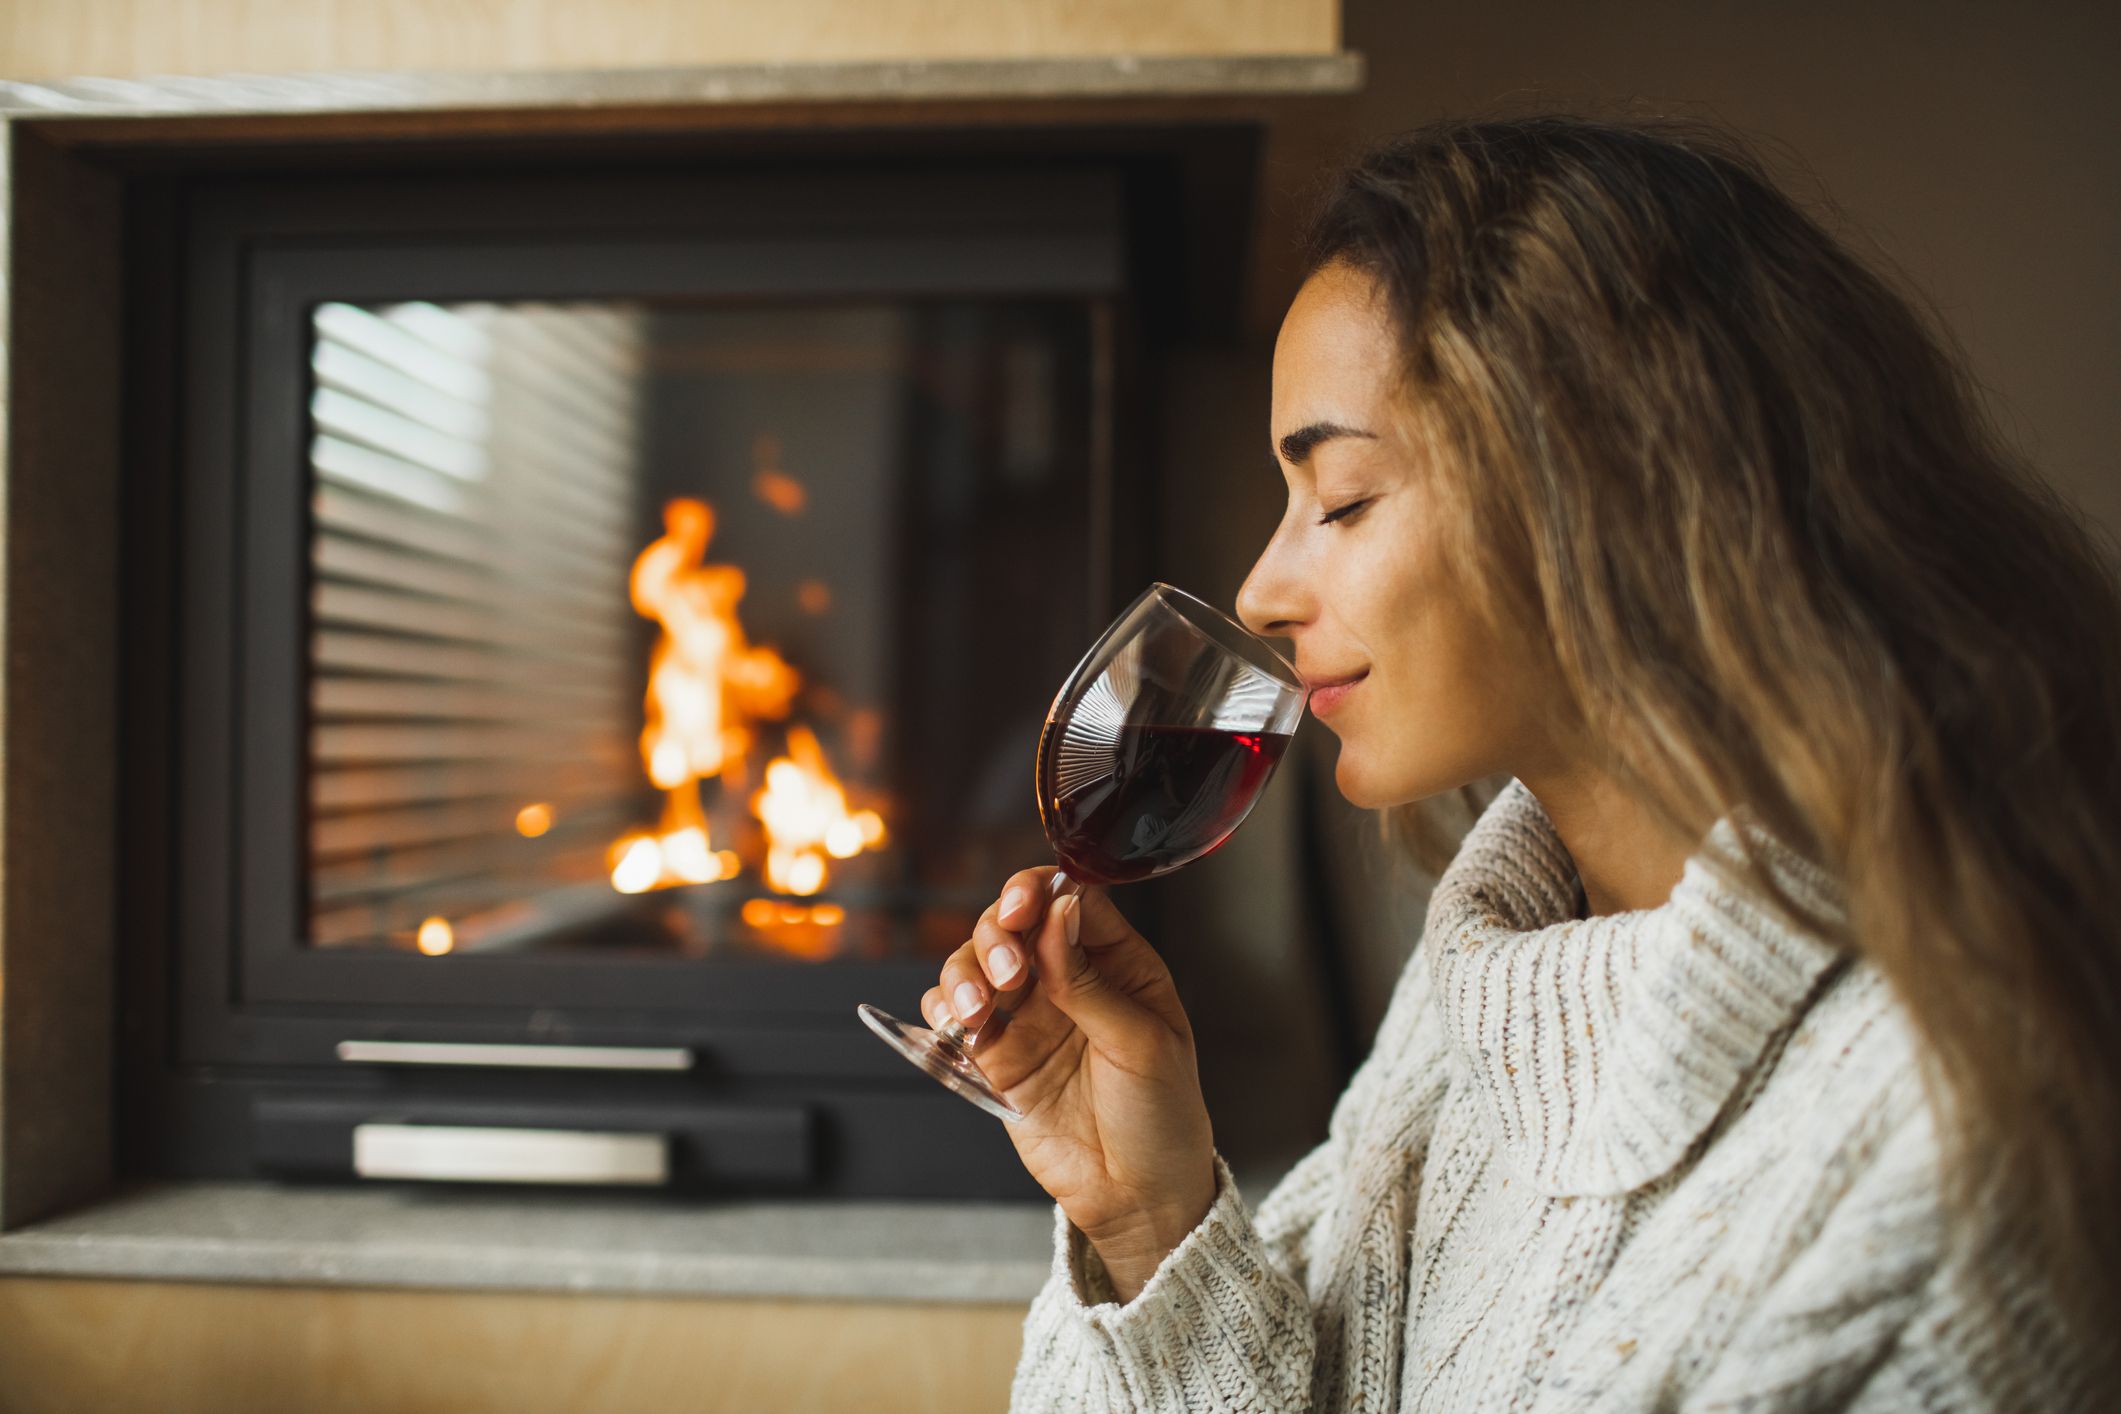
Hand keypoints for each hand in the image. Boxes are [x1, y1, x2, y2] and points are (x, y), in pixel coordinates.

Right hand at [925, 867, 1216, 1300]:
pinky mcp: (997, 1056)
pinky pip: (953, 1016)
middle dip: (997, 935)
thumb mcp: (1142, 1044)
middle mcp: (1068, 979)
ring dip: (964, 973)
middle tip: (1008, 973)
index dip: (1038, 892)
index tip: (1021, 908)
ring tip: (977, 1010)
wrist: (1138, 1197)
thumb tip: (1059, 910)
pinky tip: (958, 1027)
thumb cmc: (1162, 1118)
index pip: (1070, 900)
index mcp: (1119, 963)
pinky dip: (943, 1011)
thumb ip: (1091, 981)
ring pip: (974, 963)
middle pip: (1012, 923)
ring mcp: (1028, 1016)